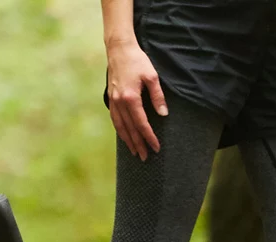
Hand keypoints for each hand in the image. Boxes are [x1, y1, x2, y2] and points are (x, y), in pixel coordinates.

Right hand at [106, 41, 167, 160]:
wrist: (119, 50)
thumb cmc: (138, 61)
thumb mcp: (152, 76)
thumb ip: (158, 96)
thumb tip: (163, 114)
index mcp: (131, 98)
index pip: (142, 124)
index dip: (149, 137)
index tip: (156, 147)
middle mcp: (120, 103)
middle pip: (130, 129)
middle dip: (138, 144)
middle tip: (145, 157)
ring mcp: (114, 101)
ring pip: (121, 127)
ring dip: (128, 141)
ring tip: (134, 152)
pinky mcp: (111, 99)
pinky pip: (115, 119)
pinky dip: (120, 130)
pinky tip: (125, 137)